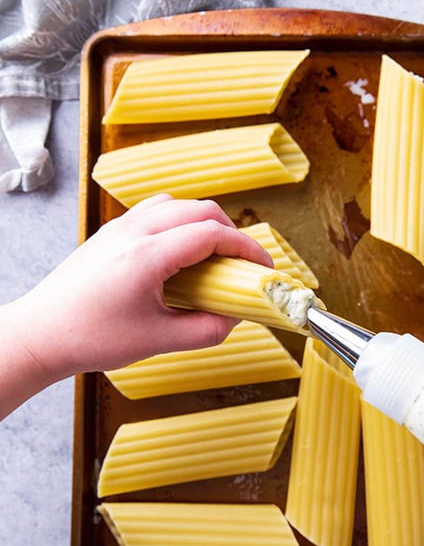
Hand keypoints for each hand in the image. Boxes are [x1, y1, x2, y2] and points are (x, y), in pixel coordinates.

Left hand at [5, 195, 271, 386]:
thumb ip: (206, 330)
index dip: (247, 247)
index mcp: (146, 256)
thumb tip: (235, 318)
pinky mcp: (110, 233)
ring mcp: (119, 228)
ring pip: (177, 204)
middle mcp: (133, 232)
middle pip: (200, 209)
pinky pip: (155, 211)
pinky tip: (181, 253)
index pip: (212, 234)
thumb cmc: (89, 338)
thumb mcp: (158, 341)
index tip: (263, 266)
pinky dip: (180, 222)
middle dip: (232, 232)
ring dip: (204, 222)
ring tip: (214, 255)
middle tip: (243, 262)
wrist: (39, 335)